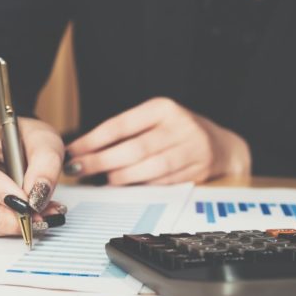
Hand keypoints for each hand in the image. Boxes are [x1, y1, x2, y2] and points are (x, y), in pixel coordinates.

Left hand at [65, 98, 250, 184]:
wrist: (222, 146)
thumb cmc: (176, 132)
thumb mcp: (154, 120)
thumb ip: (125, 132)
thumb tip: (83, 151)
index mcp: (162, 108)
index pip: (121, 125)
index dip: (93, 140)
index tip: (73, 150)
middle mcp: (179, 126)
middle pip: (133, 149)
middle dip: (101, 161)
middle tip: (78, 168)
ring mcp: (192, 149)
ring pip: (149, 168)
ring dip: (120, 177)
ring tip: (101, 180)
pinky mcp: (198, 171)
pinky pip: (162, 182)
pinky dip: (141, 186)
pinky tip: (124, 187)